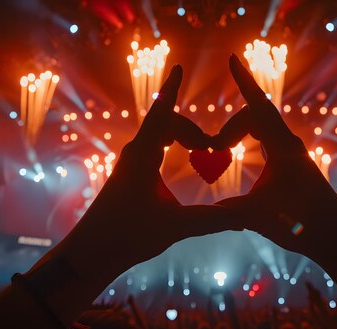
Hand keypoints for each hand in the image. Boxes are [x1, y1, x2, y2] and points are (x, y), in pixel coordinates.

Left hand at [61, 65, 242, 277]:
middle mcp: (134, 154)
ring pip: (158, 137)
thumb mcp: (174, 227)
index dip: (172, 89)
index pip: (162, 113)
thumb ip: (211, 220)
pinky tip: (179, 157)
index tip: (178, 68)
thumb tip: (245, 220)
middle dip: (190, 129)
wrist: (90, 252)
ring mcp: (129, 165)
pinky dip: (171, 146)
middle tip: (211, 146)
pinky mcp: (128, 176)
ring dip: (180, 137)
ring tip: (201, 148)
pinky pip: (152, 149)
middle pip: (165, 124)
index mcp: (143, 157)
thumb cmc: (127, 236)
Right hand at [211, 54, 336, 258]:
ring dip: (240, 132)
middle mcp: (289, 144)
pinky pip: (266, 141)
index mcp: (283, 147)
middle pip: (255, 117)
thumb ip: (228, 210)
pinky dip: (249, 141)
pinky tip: (239, 150)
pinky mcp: (293, 164)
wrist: (336, 235)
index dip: (243, 82)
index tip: (232, 59)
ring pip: (262, 128)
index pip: (257, 107)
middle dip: (230, 127)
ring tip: (220, 146)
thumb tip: (201, 213)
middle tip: (212, 147)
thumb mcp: (258, 216)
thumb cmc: (302, 224)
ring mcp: (292, 153)